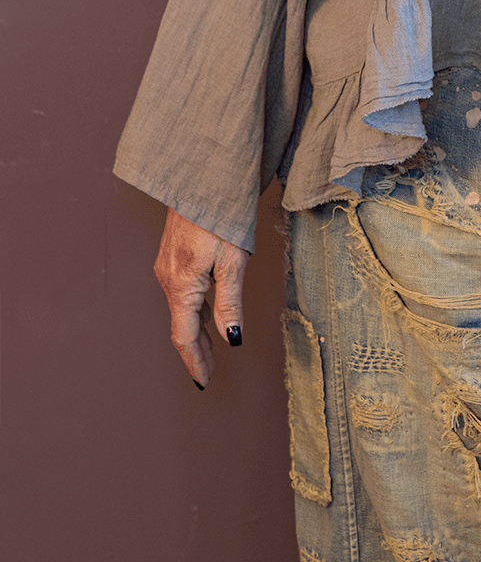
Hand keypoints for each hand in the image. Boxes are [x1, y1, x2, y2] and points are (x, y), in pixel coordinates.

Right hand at [153, 208, 248, 388]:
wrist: (202, 179)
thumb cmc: (220, 215)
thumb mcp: (233, 262)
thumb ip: (230, 302)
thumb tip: (232, 338)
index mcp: (182, 285)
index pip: (185, 336)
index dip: (196, 361)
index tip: (204, 382)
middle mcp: (168, 278)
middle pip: (181, 325)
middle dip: (195, 351)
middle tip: (208, 374)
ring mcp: (167, 265)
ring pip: (180, 308)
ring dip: (194, 331)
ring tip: (210, 351)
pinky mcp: (172, 254)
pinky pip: (180, 292)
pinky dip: (192, 310)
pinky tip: (205, 313)